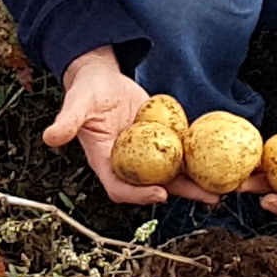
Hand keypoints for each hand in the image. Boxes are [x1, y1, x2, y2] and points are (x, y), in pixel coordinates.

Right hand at [42, 47, 217, 205]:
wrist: (100, 77)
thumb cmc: (85, 90)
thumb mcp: (76, 103)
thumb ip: (67, 121)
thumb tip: (50, 136)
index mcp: (105, 161)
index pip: (121, 187)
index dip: (139, 195)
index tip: (160, 194)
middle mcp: (128, 162)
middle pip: (156, 185)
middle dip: (184, 194)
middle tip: (211, 199)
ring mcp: (147, 152)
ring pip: (175, 172)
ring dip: (199, 180)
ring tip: (225, 187)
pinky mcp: (162, 138)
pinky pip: (182, 150)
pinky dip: (201, 156)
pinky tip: (223, 159)